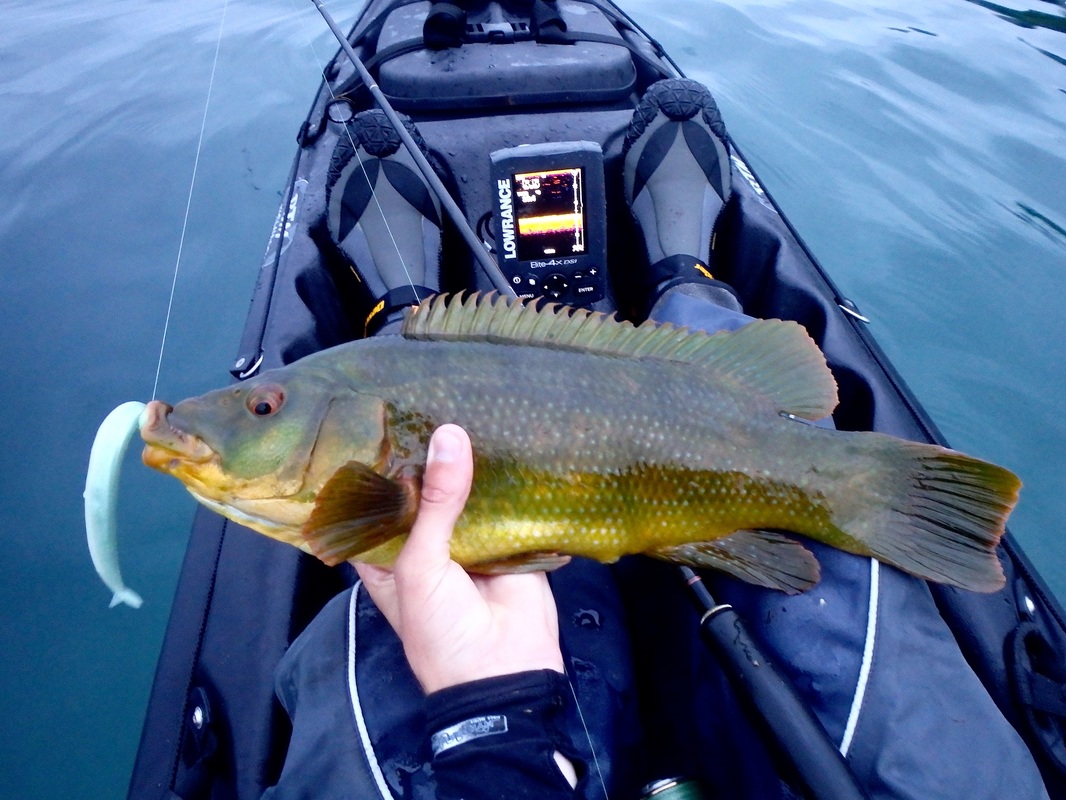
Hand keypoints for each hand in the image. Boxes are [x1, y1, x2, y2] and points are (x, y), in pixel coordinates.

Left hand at [355, 424, 564, 694]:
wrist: (504, 672)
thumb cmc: (440, 630)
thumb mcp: (421, 565)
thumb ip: (434, 502)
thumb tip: (449, 438)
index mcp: (388, 548)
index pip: (377, 495)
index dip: (379, 460)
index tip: (383, 410)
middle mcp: (425, 539)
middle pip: (425, 486)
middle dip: (430, 452)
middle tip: (434, 395)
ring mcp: (469, 537)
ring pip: (468, 489)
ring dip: (473, 460)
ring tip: (474, 404)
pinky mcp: (509, 538)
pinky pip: (509, 501)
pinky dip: (513, 477)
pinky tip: (514, 438)